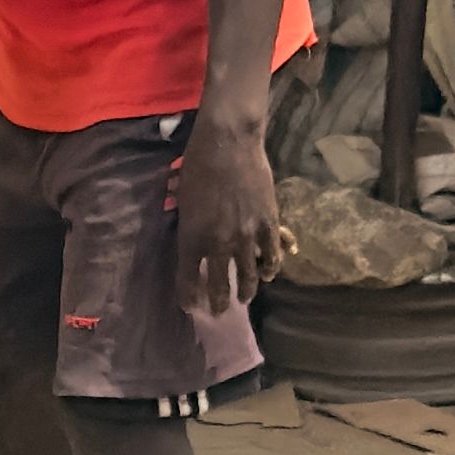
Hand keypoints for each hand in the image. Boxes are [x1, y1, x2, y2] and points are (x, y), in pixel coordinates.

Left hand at [173, 118, 282, 322]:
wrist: (228, 143)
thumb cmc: (197, 165)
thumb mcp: (182, 200)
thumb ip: (189, 225)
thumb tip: (193, 238)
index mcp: (192, 238)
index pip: (188, 280)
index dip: (189, 298)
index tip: (191, 306)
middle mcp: (218, 244)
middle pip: (219, 285)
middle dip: (218, 303)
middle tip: (219, 312)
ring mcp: (246, 236)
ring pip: (249, 276)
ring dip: (246, 291)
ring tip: (244, 299)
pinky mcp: (268, 224)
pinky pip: (272, 255)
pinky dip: (270, 268)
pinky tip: (268, 275)